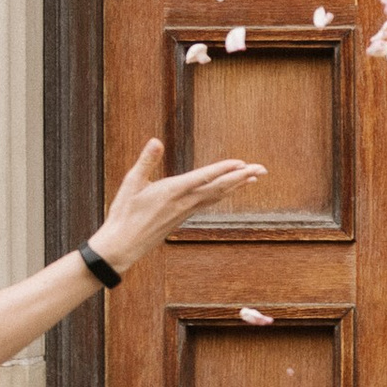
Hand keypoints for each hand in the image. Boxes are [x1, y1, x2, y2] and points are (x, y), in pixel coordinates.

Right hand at [87, 138, 266, 273]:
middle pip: (219, 188)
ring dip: (236, 185)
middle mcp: (184, 202)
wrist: (124, 245)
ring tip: (254, 176)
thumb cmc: (124, 213)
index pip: (204, 178)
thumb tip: (156, 141)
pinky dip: (223, 193)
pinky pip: (209, 202)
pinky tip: (230, 189)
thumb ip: (146, 161)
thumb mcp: (130, 183)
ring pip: (217, 195)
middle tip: (262, 169)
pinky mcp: (184, 216)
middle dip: (241, 177)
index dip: (224, 170)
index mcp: (171, 191)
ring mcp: (186, 210)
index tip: (242, 164)